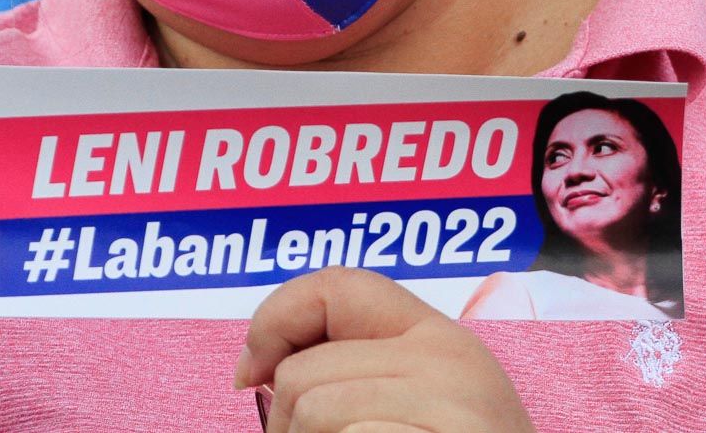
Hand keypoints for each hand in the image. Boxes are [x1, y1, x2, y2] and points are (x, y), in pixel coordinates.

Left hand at [237, 267, 535, 432]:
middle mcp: (451, 358)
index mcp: (442, 339)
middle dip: (289, 428)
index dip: (275, 319)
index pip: (337, 286)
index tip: (252, 374)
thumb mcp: (415, 407)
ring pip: (313, 413)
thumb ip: (358, 373)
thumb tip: (257, 371)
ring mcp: (454, 403)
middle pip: (303, 373)